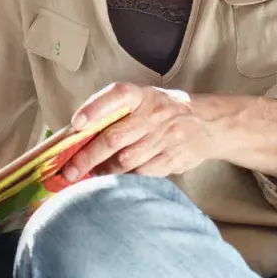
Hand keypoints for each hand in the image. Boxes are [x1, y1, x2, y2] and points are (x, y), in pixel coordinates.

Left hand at [62, 83, 217, 182]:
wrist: (208, 123)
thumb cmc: (162, 111)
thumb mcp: (143, 100)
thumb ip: (115, 112)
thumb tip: (75, 134)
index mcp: (143, 95)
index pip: (116, 95)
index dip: (95, 108)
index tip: (76, 124)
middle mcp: (155, 115)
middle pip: (115, 138)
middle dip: (88, 157)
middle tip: (69, 171)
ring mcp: (166, 138)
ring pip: (127, 161)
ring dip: (103, 172)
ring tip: (87, 177)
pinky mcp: (174, 159)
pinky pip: (143, 174)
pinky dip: (124, 179)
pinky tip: (113, 182)